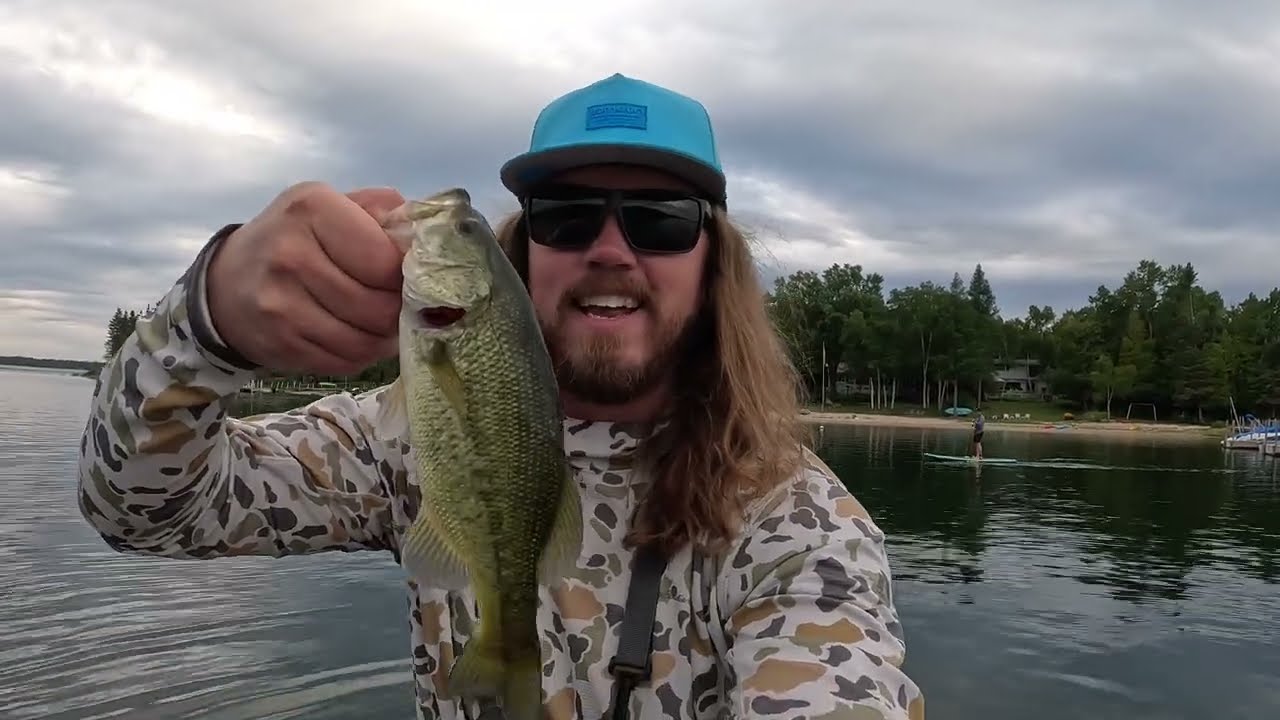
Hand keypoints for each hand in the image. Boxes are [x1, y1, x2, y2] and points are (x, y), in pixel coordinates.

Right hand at [206, 182, 405, 375]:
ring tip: (383, 324)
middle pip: (379, 307)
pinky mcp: (280, 344)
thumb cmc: (296, 238)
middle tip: (400, 306)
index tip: (405, 276)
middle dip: (399, 312)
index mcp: (312, 209)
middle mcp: (290, 255)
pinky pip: (345, 362)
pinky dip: (362, 355)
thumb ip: (383, 213)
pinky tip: (357, 337)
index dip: (406, 276)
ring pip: (365, 342)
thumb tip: (427, 240)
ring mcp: (280, 305)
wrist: (227, 282)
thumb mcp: (332, 206)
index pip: (385, 261)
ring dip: (384, 339)